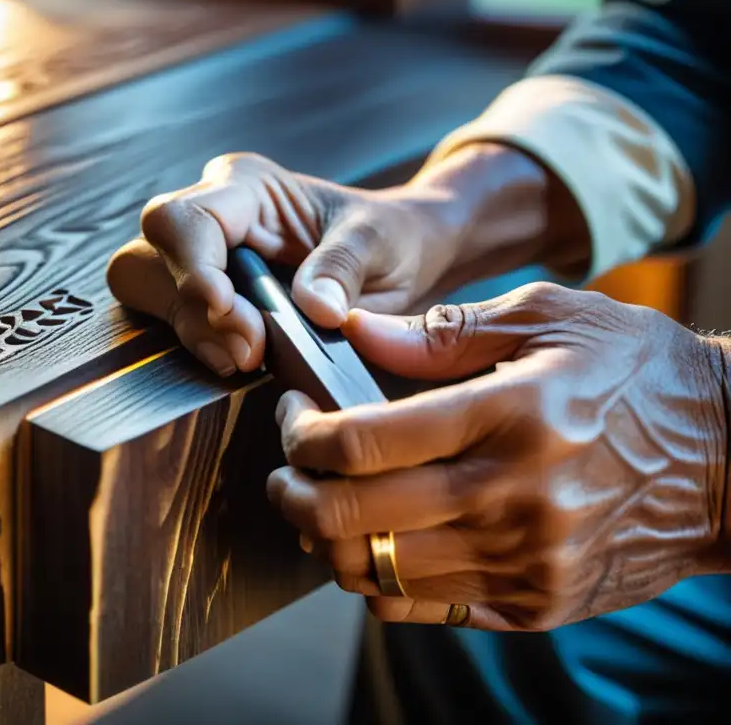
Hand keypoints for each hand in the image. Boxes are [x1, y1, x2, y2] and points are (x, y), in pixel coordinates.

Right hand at [106, 152, 473, 376]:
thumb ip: (343, 267)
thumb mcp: (380, 242)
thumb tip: (315, 307)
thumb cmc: (390, 236)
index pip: (183, 219)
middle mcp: (212, 216)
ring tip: (250, 358)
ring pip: (148, 295)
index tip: (228, 311)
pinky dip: (201, 347)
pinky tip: (246, 359)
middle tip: (247, 348)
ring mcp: (203, 258)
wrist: (403, 255)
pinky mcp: (205, 296)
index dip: (192, 269)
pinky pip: (174, 323)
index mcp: (247, 186)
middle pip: (145, 259)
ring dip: (193, 334)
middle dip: (187, 310)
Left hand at [267, 282, 729, 629]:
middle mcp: (513, 497)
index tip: (292, 418)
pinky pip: (425, 606)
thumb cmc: (639, 373)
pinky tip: (379, 543)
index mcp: (511, 413)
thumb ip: (444, 333)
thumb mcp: (553, 318)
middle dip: (291, 493)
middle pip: (352, 516)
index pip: (361, 441)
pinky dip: (379, 579)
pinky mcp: (538, 603)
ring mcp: (526, 561)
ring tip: (323, 503)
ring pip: (376, 570)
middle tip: (285, 469)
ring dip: (326, 541)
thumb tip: (354, 331)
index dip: (300, 433)